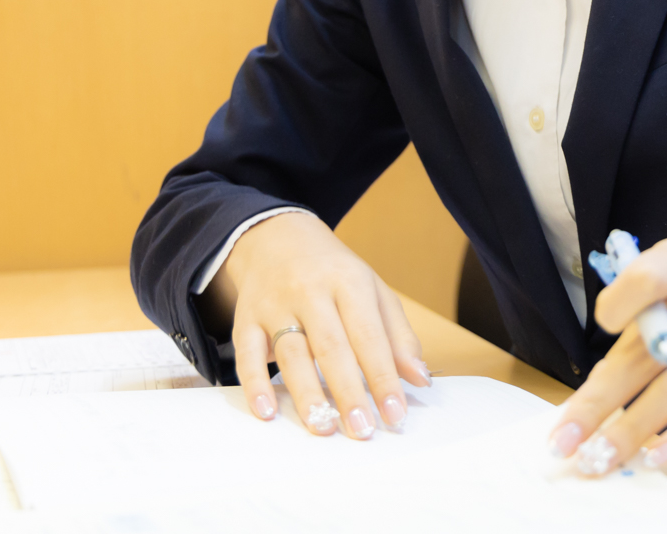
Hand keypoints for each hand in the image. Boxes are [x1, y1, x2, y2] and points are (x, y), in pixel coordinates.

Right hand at [208, 211, 431, 437]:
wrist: (277, 236)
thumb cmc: (334, 273)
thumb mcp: (373, 291)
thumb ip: (398, 336)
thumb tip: (420, 378)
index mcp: (349, 282)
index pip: (370, 336)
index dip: (383, 378)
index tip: (395, 414)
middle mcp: (311, 292)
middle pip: (331, 347)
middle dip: (348, 392)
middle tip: (361, 430)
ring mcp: (275, 305)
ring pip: (291, 353)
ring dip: (307, 394)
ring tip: (322, 428)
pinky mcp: (246, 319)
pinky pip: (247, 354)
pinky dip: (254, 384)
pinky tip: (266, 411)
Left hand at [549, 234, 666, 474]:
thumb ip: (644, 313)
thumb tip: (595, 384)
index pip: (648, 278)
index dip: (619, 304)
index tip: (601, 330)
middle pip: (653, 349)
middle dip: (602, 399)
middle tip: (565, 439)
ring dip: (634, 427)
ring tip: (599, 458)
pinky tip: (656, 456)